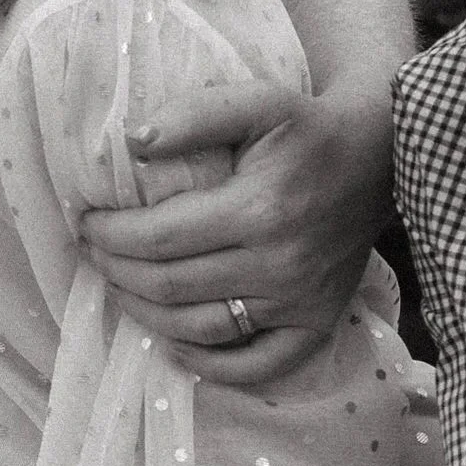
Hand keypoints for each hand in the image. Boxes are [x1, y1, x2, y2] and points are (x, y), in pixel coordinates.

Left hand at [78, 78, 394, 382]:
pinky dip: (209, 364)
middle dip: (115, 271)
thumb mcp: (257, 101)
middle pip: (170, 286)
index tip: (85, 221)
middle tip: (92, 252)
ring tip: (118, 287)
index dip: (110, 234)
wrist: (379, 157)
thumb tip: (135, 141)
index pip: (158, 237)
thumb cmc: (307, 128)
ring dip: (145, 314)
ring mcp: (298, 301)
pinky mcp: (316, 322)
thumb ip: (195, 115)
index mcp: (258, 210)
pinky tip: (174, 343)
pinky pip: (257, 364)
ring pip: (200, 328)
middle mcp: (278, 264)